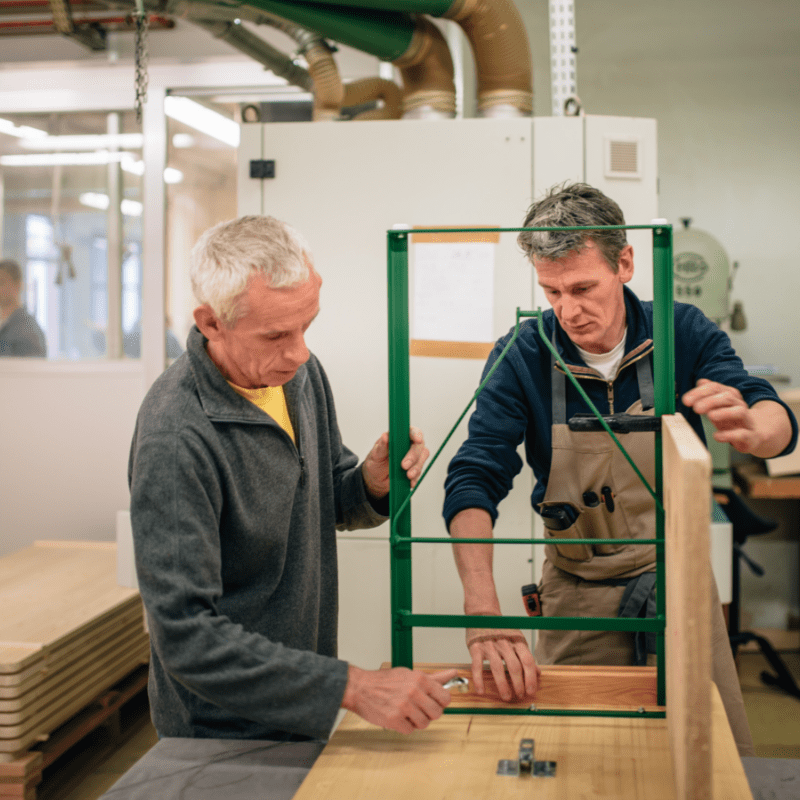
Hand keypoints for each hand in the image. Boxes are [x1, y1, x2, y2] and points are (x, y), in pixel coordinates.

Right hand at [341, 665, 457, 733]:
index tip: (435, 702)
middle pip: (436, 713)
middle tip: (418, 708)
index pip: (445, 698)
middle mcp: (413, 692)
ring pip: (424, 724)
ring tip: (406, 712)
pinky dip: (404, 726)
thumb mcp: (410, 674)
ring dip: (416, 721)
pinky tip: (397, 717)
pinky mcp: (394, 720)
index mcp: (420, 679)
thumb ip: (434, 678)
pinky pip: (409, 731)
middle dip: (429, 713)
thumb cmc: (385, 681)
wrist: (361, 688)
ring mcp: (404, 706)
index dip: (441, 703)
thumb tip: (453, 674)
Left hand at [361, 426, 428, 499]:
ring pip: (421, 459)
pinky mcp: (415, 469)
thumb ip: (381, 446)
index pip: (412, 431)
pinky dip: (415, 478)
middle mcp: (409, 445)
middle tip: (404, 465)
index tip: (417, 440)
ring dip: (416, 468)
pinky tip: (410, 482)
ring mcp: (414, 457)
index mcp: (400, 437)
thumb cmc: (376, 462)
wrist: (376, 479)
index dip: (416, 434)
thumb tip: (385, 436)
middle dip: (414, 456)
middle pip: (419, 446)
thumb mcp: (376, 454)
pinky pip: (419, 472)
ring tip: (408, 476)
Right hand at [465, 627, 539, 701]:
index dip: (531, 678)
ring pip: (497, 667)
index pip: (527, 661)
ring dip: (503, 685)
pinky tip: (481, 690)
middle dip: (519, 684)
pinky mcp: (476, 647)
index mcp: (517, 641)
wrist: (482, 614)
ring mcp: (490, 645)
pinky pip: (477, 666)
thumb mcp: (517, 639)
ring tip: (506, 696)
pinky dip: (479, 679)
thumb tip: (538, 673)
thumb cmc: (501, 630)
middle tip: (520, 695)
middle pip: (514, 666)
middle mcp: (505, 643)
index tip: (531, 690)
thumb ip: (526, 656)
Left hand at [682, 379, 766, 453]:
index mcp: (730, 396)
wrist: (755, 434)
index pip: (715, 388)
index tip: (686, 400)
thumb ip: (709, 394)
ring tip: (710, 416)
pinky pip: (743, 434)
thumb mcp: (718, 406)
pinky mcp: (751, 436)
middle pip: (727, 397)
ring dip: (724, 412)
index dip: (700, 392)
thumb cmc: (732, 419)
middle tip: (696, 408)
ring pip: (739, 411)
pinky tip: (717, 436)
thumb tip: (700, 381)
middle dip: (710, 401)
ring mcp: (747, 420)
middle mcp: (739, 405)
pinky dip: (729, 435)